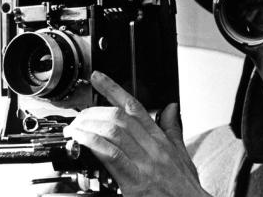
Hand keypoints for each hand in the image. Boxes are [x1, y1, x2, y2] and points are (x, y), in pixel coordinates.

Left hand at [62, 71, 210, 196]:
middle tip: (79, 114)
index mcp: (161, 141)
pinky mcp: (136, 184)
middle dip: (95, 112)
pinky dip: (95, 144)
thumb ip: (173, 130)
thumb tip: (171, 107)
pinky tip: (82, 141)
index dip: (114, 89)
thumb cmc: (186, 190)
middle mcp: (153, 149)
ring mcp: (144, 165)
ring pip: (115, 132)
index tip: (97, 78)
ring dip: (90, 126)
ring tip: (76, 127)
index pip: (135, 107)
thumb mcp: (184, 156)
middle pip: (120, 117)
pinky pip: (113, 156)